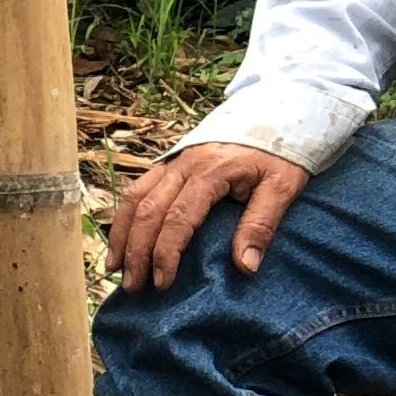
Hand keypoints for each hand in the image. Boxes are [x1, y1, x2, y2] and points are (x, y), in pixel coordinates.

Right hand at [108, 141, 307, 291]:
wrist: (277, 109)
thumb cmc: (282, 151)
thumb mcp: (282, 186)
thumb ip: (261, 224)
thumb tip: (244, 266)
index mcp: (210, 171)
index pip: (178, 217)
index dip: (165, 253)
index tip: (162, 283)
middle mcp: (184, 164)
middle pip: (148, 210)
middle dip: (135, 251)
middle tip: (131, 286)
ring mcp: (173, 160)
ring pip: (134, 196)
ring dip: (121, 233)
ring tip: (113, 266)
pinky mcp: (171, 161)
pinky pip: (138, 187)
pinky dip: (125, 214)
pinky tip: (121, 237)